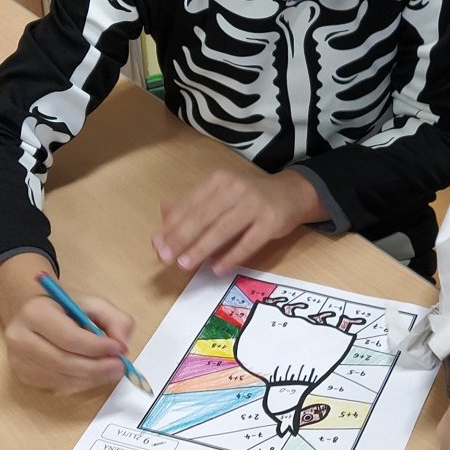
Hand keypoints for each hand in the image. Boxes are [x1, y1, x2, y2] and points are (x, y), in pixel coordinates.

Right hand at [0, 254, 135, 393]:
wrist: (33, 314)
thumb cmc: (64, 308)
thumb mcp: (92, 303)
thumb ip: (115, 319)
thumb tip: (122, 346)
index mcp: (35, 312)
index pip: (67, 336)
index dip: (95, 347)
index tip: (118, 349)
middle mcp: (19, 337)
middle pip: (63, 362)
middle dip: (96, 368)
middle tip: (119, 367)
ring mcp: (18, 360)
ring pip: (60, 379)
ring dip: (91, 379)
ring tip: (110, 371)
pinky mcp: (23, 377)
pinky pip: (56, 387)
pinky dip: (79, 384)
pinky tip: (91, 374)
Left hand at [154, 169, 322, 272]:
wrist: (292, 193)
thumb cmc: (250, 197)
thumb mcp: (221, 194)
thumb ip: (194, 205)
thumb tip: (163, 217)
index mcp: (219, 181)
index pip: (190, 204)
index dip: (172, 225)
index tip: (157, 245)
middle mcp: (235, 189)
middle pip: (204, 216)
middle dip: (182, 238)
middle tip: (165, 257)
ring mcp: (255, 205)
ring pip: (223, 229)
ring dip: (201, 248)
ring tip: (185, 264)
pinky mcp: (271, 222)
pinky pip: (248, 242)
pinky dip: (231, 257)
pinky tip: (217, 269)